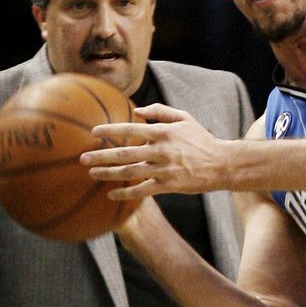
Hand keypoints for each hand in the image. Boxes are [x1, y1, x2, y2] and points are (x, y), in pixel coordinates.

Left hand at [82, 105, 229, 198]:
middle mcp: (161, 151)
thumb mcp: (185, 118)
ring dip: (109, 174)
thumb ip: (161, 111)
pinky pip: (144, 190)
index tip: (94, 132)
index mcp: (163, 132)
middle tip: (83, 158)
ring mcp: (165, 169)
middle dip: (102, 155)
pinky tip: (112, 195)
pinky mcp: (169, 185)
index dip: (110, 131)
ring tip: (93, 174)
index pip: (130, 130)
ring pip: (131, 173)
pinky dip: (127, 193)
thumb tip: (137, 111)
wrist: (222, 164)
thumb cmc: (202, 140)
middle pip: (125, 153)